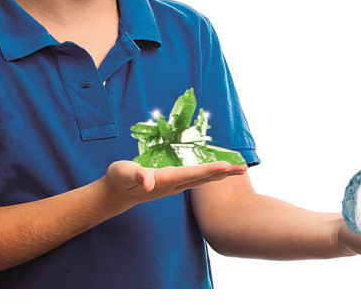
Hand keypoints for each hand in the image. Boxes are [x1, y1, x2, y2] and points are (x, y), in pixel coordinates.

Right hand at [100, 159, 247, 208]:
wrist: (116, 194)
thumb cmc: (119, 179)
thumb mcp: (124, 173)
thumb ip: (136, 175)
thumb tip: (149, 182)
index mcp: (165, 180)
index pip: (191, 174)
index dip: (209, 170)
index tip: (227, 166)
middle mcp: (174, 185)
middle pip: (203, 179)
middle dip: (223, 173)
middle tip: (243, 168)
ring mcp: (175, 186)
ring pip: (202, 180)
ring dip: (221, 174)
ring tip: (238, 169)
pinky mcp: (173, 183)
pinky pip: (196, 178)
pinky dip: (210, 173)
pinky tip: (218, 170)